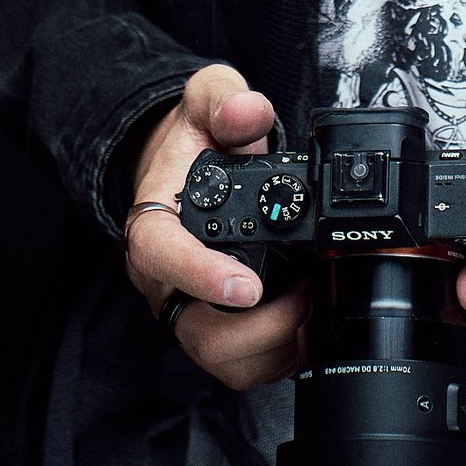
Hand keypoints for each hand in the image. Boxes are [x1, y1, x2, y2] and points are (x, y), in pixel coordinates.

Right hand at [123, 64, 307, 388]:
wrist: (185, 169)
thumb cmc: (195, 142)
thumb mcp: (207, 100)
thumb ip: (225, 99)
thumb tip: (246, 112)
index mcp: (155, 222)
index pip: (160, 256)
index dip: (201, 277)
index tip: (247, 285)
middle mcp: (165, 277)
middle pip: (196, 331)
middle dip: (259, 328)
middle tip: (305, 294)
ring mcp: (188, 308)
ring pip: (220, 359)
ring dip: (273, 346)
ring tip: (310, 306)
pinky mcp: (212, 328)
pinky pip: (240, 366)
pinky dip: (277, 356)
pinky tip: (305, 323)